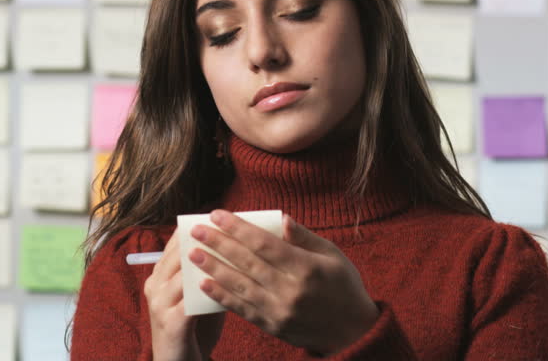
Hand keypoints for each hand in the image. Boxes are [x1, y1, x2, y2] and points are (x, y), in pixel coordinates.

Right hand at [144, 229, 224, 360]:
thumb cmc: (196, 326)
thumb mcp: (199, 291)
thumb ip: (209, 269)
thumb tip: (235, 242)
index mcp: (160, 273)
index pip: (177, 241)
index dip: (199, 227)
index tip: (224, 217)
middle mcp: (155, 284)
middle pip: (181, 252)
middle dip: (207, 239)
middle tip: (235, 228)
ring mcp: (159, 303)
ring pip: (186, 272)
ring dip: (212, 261)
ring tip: (239, 252)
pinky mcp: (170, 323)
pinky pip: (192, 301)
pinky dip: (213, 290)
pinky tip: (233, 285)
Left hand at [188, 210, 379, 355]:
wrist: (354, 333)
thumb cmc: (344, 287)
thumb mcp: (334, 256)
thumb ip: (305, 237)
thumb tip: (281, 218)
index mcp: (307, 268)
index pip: (265, 244)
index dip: (239, 228)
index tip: (217, 214)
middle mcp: (291, 290)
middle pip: (248, 263)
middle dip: (219, 244)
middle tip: (196, 230)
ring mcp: (281, 311)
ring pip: (241, 286)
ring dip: (214, 269)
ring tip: (193, 254)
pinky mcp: (274, 327)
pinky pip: (243, 310)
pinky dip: (222, 297)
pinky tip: (204, 284)